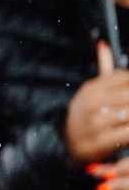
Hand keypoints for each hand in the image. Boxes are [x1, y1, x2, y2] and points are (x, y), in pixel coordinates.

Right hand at [68, 42, 128, 164]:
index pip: (124, 77)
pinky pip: (127, 133)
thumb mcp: (92, 92)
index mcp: (91, 88)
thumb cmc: (87, 114)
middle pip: (128, 94)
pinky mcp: (100, 141)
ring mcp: (95, 123)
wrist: (66, 145)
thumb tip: (103, 44)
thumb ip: (104, 69)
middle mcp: (91, 103)